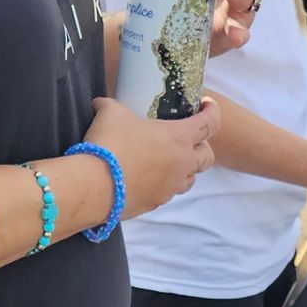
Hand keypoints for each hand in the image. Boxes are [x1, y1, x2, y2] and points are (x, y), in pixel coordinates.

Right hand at [87, 95, 218, 218]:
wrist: (94, 186)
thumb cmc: (109, 144)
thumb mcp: (110, 112)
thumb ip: (111, 105)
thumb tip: (100, 103)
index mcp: (178, 138)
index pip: (210, 123)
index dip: (212, 112)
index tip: (206, 106)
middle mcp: (182, 164)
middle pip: (208, 157)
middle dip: (202, 147)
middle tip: (188, 140)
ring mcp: (171, 187)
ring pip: (190, 179)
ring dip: (185, 169)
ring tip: (168, 161)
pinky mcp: (157, 203)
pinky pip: (168, 193)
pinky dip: (164, 184)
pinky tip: (147, 178)